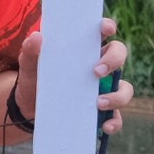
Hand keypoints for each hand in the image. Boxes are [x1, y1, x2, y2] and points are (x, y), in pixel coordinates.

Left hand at [13, 17, 132, 136]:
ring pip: (125, 89)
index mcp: (84, 49)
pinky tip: (105, 126)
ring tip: (98, 103)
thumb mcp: (28, 64)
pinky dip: (114, 122)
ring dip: (117, 96)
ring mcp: (103, 89)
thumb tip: (37, 37)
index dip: (107, 26)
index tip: (106, 28)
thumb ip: (30, 50)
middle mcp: (99, 66)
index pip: (101, 32)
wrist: (28, 106)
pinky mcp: (101, 110)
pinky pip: (116, 117)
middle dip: (113, 61)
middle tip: (96, 71)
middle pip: (119, 56)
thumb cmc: (34, 77)